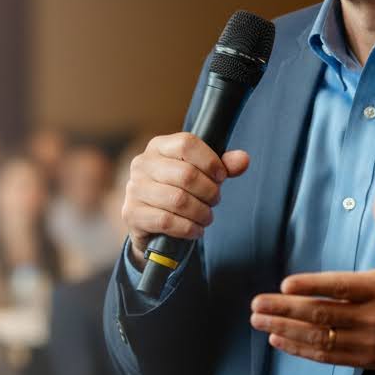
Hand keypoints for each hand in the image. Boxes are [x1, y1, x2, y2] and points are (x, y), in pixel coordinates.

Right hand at [121, 132, 250, 265]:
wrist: (152, 224)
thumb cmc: (179, 191)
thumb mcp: (202, 175)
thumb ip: (223, 166)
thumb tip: (243, 160)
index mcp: (159, 146)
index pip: (187, 144)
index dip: (210, 161)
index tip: (221, 176)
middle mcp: (142, 164)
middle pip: (186, 175)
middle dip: (209, 192)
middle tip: (215, 200)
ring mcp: (134, 189)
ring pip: (178, 200)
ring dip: (201, 212)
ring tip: (206, 216)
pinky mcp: (132, 213)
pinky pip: (167, 221)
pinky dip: (188, 228)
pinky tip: (195, 229)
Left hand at [249, 183, 374, 371]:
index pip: (341, 287)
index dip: (312, 286)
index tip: (285, 284)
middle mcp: (372, 317)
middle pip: (322, 314)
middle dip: (285, 310)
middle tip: (256, 304)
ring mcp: (368, 341)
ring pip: (320, 338)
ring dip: (286, 330)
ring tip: (259, 321)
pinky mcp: (365, 358)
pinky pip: (328, 356)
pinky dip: (301, 350)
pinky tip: (279, 339)